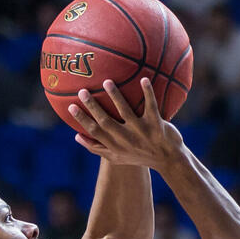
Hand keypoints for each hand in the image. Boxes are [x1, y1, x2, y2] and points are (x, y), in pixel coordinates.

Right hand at [68, 78, 182, 168]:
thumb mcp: (117, 157)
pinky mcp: (157, 126)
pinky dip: (148, 93)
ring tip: (107, 82)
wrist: (169, 160)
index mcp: (115, 147)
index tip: (70, 106)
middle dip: (93, 107)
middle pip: (106, 122)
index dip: (82, 120)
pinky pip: (151, 106)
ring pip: (126, 112)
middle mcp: (126, 140)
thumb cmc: (140, 156)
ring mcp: (142, 132)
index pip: (95, 132)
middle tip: (82, 91)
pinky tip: (143, 78)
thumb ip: (97, 148)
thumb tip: (76, 136)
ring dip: (116, 97)